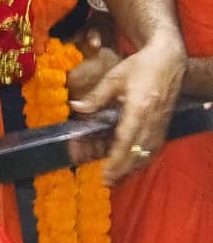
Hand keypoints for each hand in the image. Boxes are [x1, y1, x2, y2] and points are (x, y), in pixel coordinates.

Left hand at [70, 35, 186, 183]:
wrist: (168, 61)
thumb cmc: (139, 67)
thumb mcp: (114, 78)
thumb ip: (96, 97)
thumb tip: (75, 108)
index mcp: (138, 111)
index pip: (125, 143)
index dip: (115, 161)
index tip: (105, 174)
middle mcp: (151, 123)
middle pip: (137, 154)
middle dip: (122, 170)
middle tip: (106, 180)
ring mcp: (160, 126)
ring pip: (146, 154)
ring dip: (131, 166)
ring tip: (115, 175)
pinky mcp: (164, 126)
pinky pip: (153, 149)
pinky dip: (142, 158)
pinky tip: (131, 161)